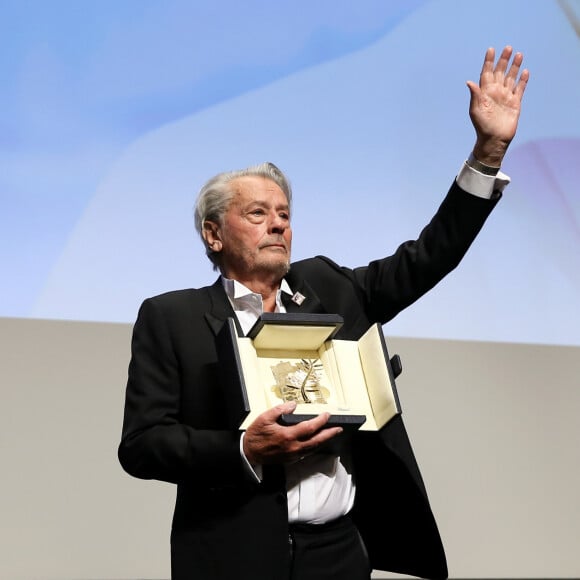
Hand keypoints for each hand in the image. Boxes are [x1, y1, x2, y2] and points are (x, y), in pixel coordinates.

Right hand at [243, 401, 342, 464]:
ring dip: (323, 441)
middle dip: (329, 434)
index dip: (321, 421)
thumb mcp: (265, 417)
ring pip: (313, 448)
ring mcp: (292, 455)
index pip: (310, 427)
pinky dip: (314, 446)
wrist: (248, 453)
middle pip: (316, 441)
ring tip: (331, 434)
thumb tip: (293, 405)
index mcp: (287, 436)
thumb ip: (280, 409)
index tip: (327, 415)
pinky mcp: (290, 459)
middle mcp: (293, 447)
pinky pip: (306, 452)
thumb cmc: (256, 435)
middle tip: (339, 428)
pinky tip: (316, 441)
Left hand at [466, 45, 529, 165]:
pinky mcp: (515, 103)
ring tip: (518, 54)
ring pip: (511, 78)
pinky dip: (522, 80)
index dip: (489, 62)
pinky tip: (524, 71)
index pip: (487, 73)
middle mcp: (495, 93)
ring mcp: (506, 97)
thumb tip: (469, 82)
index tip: (491, 50)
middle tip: (508, 48)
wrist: (494, 140)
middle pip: (500, 72)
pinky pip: (519, 89)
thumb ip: (475, 95)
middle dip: (503, 60)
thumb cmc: (482, 126)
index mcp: (485, 93)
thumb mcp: (476, 110)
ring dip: (514, 67)